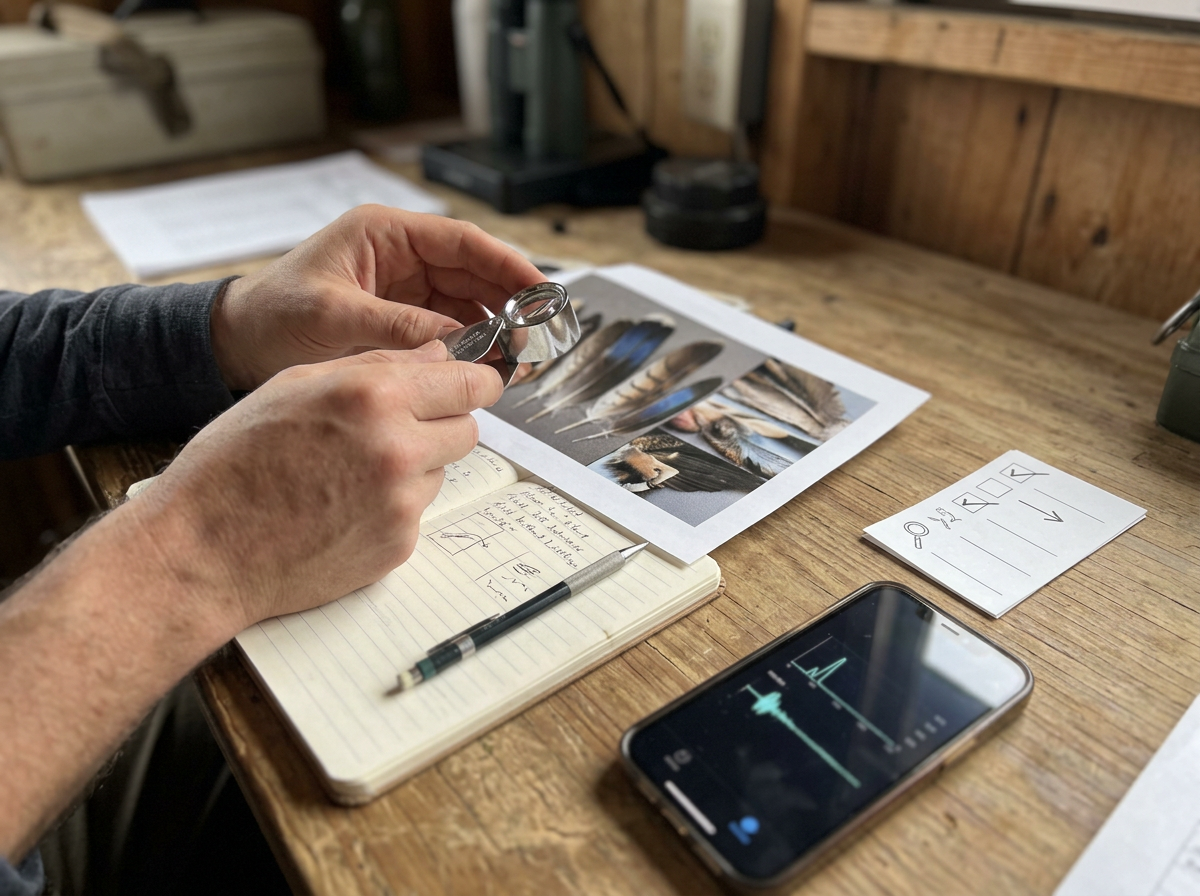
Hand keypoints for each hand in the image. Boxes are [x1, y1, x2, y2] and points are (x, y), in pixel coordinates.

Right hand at [127, 341, 502, 632]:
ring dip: (415, 466)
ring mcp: (402, 503)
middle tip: (396, 428)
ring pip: (441, 471)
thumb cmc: (234, 463)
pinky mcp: (399, 545)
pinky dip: (392, 507)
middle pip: (467, 429)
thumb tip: (438, 356)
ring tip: (348, 472)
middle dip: (442, 424)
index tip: (472, 384)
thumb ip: (376, 365)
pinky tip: (342, 507)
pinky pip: (417, 512)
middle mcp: (398, 448)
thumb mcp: (295, 385)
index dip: (474, 382)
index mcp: (373, 396)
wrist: (203, 550)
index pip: (470, 382)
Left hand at [209, 205, 544, 390]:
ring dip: (496, 328)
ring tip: (521, 359)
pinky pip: (450, 326)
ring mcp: (403, 287)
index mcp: (384, 233)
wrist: (235, 343)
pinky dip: (472, 345)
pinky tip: (490, 365)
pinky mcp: (401, 317)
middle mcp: (401, 255)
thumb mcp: (333, 316)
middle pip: (474, 273)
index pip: (462, 242)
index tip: (541, 289)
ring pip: (468, 302)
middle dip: (509, 303)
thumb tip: (454, 341)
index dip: (507, 264)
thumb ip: (396, 324)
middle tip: (537, 337)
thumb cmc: (272, 316)